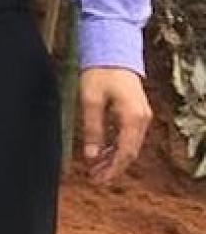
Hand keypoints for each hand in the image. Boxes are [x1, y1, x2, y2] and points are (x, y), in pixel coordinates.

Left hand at [78, 66, 151, 182]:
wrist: (113, 53)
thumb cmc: (100, 74)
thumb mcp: (90, 102)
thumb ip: (92, 130)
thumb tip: (91, 156)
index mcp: (132, 118)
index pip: (125, 152)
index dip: (112, 169)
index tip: (98, 180)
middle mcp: (142, 119)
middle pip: (130, 152)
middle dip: (113, 168)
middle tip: (95, 180)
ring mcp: (142, 116)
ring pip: (130, 146)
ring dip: (114, 160)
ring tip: (95, 171)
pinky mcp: (137, 113)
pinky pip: (129, 137)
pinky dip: (116, 148)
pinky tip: (102, 155)